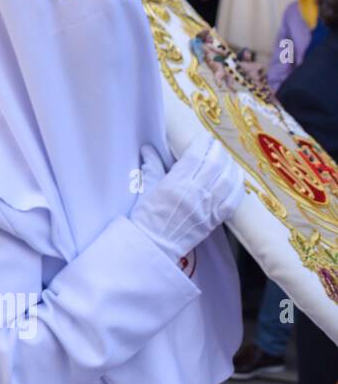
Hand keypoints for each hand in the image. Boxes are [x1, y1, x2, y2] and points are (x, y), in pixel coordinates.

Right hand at [129, 135, 244, 264]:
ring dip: (230, 165)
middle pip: (215, 164)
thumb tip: (148, 148)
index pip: (196, 155)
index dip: (202, 143)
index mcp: (176, 183)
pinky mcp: (215, 219)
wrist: (154, 246)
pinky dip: (238, 186)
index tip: (204, 137)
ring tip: (227, 158)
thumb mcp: (145, 189)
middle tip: (216, 144)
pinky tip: (237, 178)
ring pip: (228, 179)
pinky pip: (234, 200)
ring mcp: (208, 206)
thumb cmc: (146, 218)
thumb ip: (151, 166)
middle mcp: (196, 192)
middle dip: (217, 150)